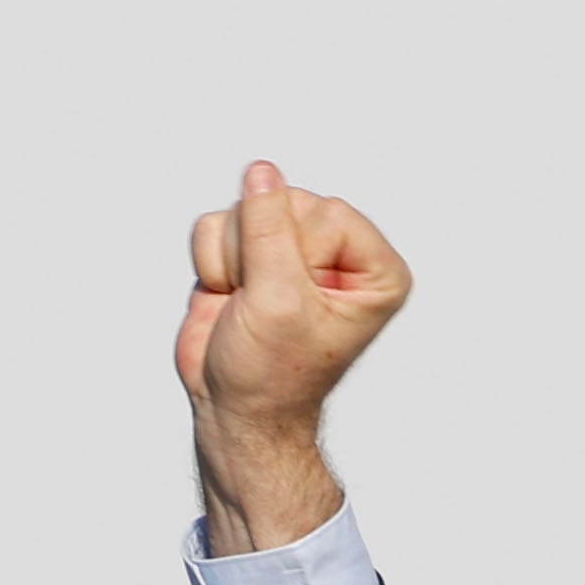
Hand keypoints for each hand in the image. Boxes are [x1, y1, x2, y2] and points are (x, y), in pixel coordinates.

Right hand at [174, 158, 409, 552]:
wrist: (234, 412)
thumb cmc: (272, 377)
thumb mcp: (278, 301)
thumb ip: (268, 228)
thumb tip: (261, 171)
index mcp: (372, 267)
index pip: (326, 212)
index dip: (294, 253)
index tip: (292, 302)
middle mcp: (335, 253)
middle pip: (283, 202)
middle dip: (257, 255)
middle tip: (262, 306)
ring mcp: (289, 250)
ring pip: (244, 209)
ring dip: (232, 262)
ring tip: (246, 306)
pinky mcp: (249, 254)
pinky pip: (216, 225)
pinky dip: (212, 265)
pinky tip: (230, 300)